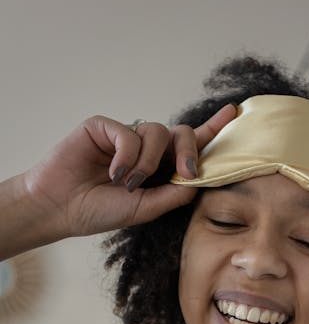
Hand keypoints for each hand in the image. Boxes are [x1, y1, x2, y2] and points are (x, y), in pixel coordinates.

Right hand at [22, 103, 237, 237]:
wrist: (61, 208)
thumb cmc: (100, 211)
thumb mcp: (145, 209)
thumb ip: (173, 195)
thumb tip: (199, 180)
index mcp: (159, 168)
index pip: (189, 146)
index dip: (212, 129)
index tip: (233, 112)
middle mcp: (145, 149)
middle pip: (180, 132)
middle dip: (189, 151)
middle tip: (186, 172)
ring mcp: (125, 137)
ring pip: (156, 131)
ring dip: (148, 161)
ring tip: (128, 183)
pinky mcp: (104, 127)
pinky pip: (129, 132)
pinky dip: (126, 155)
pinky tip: (113, 172)